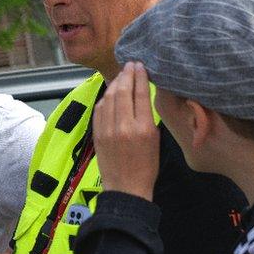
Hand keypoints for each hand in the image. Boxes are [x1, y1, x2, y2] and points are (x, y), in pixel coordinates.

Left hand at [93, 62, 158, 200]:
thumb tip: (141, 96)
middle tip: (130, 64)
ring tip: (121, 74)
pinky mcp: (97, 134)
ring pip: (109, 98)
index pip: (140, 94)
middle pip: (123, 92)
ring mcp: (108, 130)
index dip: (139, 77)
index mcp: (143, 128)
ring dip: (115, 83)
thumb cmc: (146, 167)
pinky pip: (100, 110)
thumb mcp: (155, 140)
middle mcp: (124, 126)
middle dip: (126, 75)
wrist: (126, 188)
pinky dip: (105, 98)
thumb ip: (148, 117)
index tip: (140, 66)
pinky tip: (110, 92)